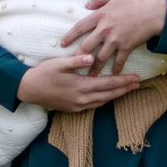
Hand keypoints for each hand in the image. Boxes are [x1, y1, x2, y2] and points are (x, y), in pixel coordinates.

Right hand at [17, 53, 141, 112]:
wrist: (28, 90)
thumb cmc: (43, 73)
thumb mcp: (59, 63)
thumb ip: (77, 61)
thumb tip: (92, 57)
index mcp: (81, 87)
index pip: (108, 84)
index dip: (124, 81)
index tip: (136, 78)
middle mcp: (82, 99)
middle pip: (109, 95)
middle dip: (125, 89)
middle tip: (138, 84)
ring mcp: (77, 106)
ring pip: (103, 102)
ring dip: (116, 96)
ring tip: (127, 90)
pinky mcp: (73, 109)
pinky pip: (94, 105)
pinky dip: (104, 100)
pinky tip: (108, 96)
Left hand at [59, 0, 166, 72]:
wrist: (156, 11)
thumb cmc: (138, 0)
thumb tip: (87, 4)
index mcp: (101, 15)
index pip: (80, 27)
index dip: (70, 36)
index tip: (63, 44)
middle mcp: (105, 29)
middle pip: (87, 46)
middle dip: (78, 57)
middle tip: (73, 64)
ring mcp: (116, 40)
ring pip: (100, 57)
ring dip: (94, 67)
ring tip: (90, 76)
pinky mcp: (127, 47)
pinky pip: (118, 61)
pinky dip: (115, 69)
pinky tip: (112, 75)